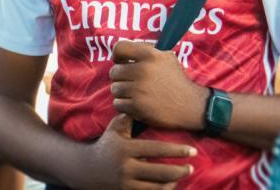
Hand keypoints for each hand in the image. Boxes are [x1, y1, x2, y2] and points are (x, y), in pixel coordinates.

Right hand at [75, 114, 194, 189]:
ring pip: (157, 187)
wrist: (87, 169)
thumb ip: (129, 116)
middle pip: (160, 172)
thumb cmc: (107, 145)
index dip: (176, 151)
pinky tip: (171, 184)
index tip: (192, 151)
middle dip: (180, 170)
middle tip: (192, 167)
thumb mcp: (115, 129)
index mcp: (126, 149)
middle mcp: (126, 168)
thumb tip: (145, 99)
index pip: (156, 150)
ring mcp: (126, 183)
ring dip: (173, 182)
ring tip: (183, 175)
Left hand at [110, 41, 208, 130]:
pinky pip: (118, 103)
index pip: (120, 48)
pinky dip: (124, 105)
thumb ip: (147, 51)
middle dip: (120, 77)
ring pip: (115, 88)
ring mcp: (139, 90)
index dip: (117, 55)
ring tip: (134, 94)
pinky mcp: (137, 107)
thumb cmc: (177, 80)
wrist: (190, 106)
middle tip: (130, 82)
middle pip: (114, 71)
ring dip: (122, 92)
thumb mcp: (167, 57)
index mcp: (150, 55)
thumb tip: (125, 51)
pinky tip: (135, 104)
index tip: (121, 62)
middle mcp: (143, 70)